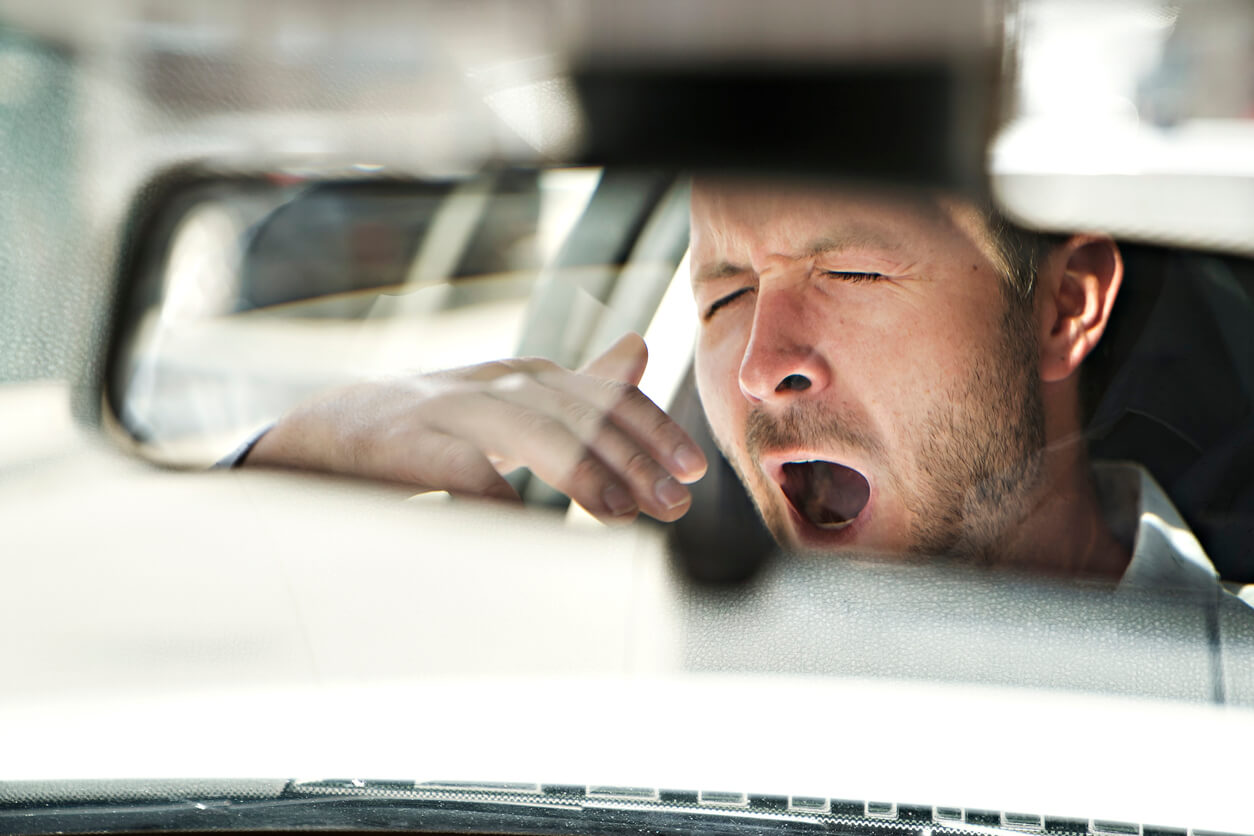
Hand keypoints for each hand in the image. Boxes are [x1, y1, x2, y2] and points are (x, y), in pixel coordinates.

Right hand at [243, 333, 707, 522]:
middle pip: (575, 411)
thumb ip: (575, 384)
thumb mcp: (510, 398)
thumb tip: (639, 349)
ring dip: (581, 470)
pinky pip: (457, 467)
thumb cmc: (433, 425)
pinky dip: (496, 494)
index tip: (693, 470)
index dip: (652, 429)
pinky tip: (527, 525)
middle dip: (631, 457)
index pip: (601, 395)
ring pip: (527, 429)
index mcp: (522, 378)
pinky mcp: (404, 444)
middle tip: (672, 503)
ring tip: (620, 512)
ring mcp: (447, 410)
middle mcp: (492, 385)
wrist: (329, 432)